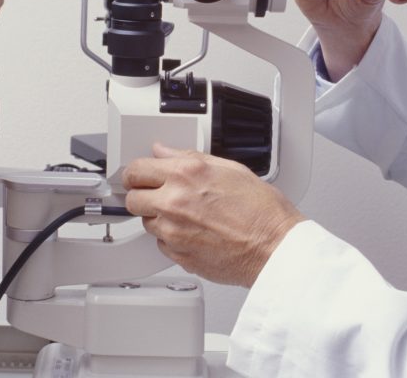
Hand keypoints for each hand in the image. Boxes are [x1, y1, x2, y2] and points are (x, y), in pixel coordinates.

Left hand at [123, 144, 304, 287]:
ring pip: (146, 222)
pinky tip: (193, 232)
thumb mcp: (230, 168)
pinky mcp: (177, 254)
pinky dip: (171, 238)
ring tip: (186, 215)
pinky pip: (161, 244)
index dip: (136, 173)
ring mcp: (173, 231)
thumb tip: (165, 152)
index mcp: (186, 174)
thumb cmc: (261, 211)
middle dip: (142, 195)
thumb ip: (189, 157)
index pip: (137, 169)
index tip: (138, 176)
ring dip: (158, 218)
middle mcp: (174, 202)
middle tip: (156, 195)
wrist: (274, 247)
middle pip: (132, 199)